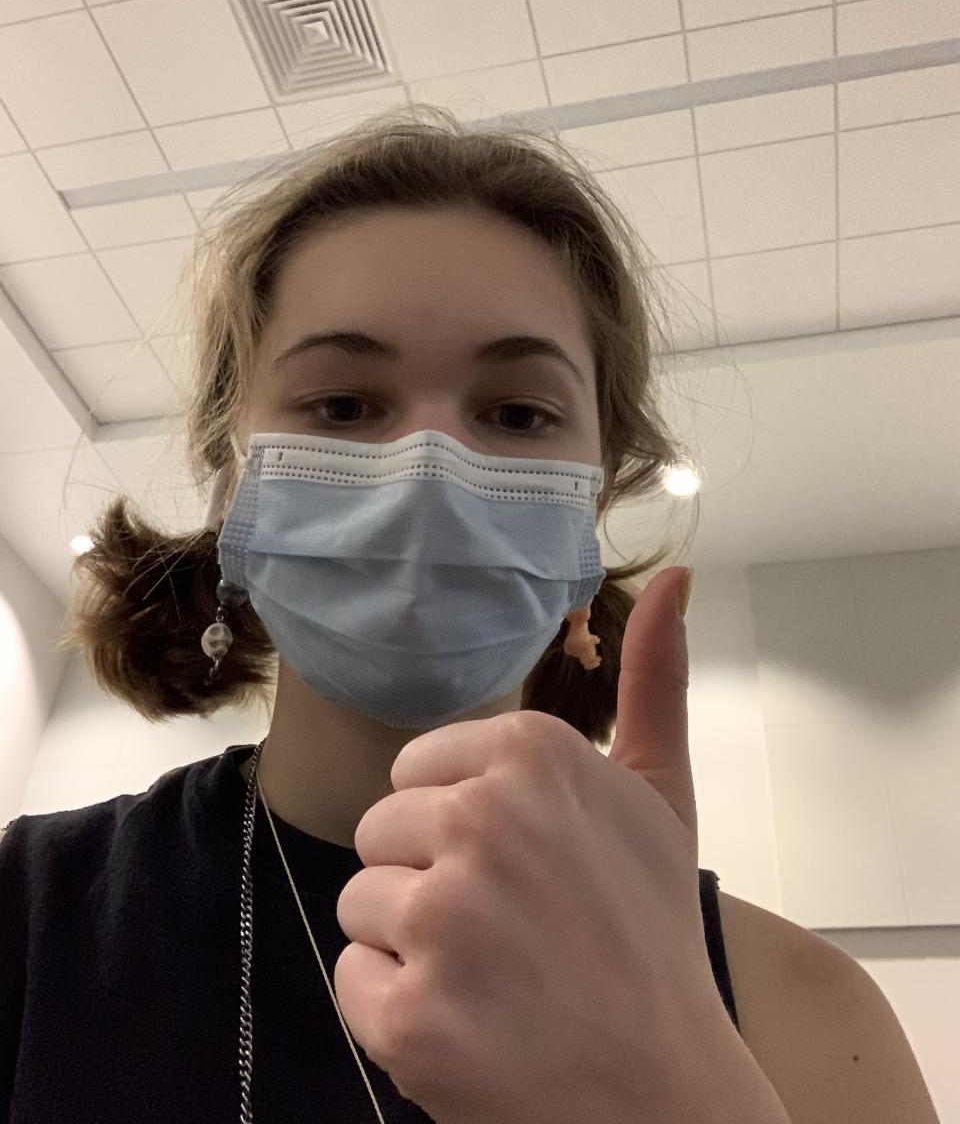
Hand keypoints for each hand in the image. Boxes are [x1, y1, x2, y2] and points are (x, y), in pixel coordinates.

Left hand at [334, 567, 787, 1123]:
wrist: (664, 1090)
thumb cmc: (651, 936)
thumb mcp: (660, 797)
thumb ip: (654, 680)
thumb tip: (676, 574)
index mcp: (533, 753)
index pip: (418, 769)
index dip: (460, 823)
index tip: (522, 866)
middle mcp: (484, 818)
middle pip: (382, 830)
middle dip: (431, 878)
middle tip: (512, 928)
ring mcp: (443, 918)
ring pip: (361, 902)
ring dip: (411, 944)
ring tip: (491, 975)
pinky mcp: (407, 1013)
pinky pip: (353, 979)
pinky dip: (396, 1010)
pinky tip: (468, 1023)